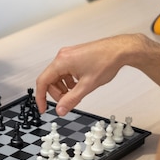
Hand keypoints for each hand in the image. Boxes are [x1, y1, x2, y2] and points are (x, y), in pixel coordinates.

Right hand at [35, 34, 159, 115]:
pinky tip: (79, 85)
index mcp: (62, 61)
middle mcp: (63, 56)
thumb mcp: (87, 86)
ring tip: (76, 93)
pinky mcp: (75, 56)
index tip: (43, 108)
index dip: (41, 97)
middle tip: (68, 102)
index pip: (43, 81)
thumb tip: (60, 110)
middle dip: (57, 94)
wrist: (119, 50)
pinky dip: (69, 81)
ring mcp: (69, 55)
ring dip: (64, 88)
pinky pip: (65, 71)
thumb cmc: (106, 61)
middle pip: (50, 80)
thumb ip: (71, 99)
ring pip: (58, 76)